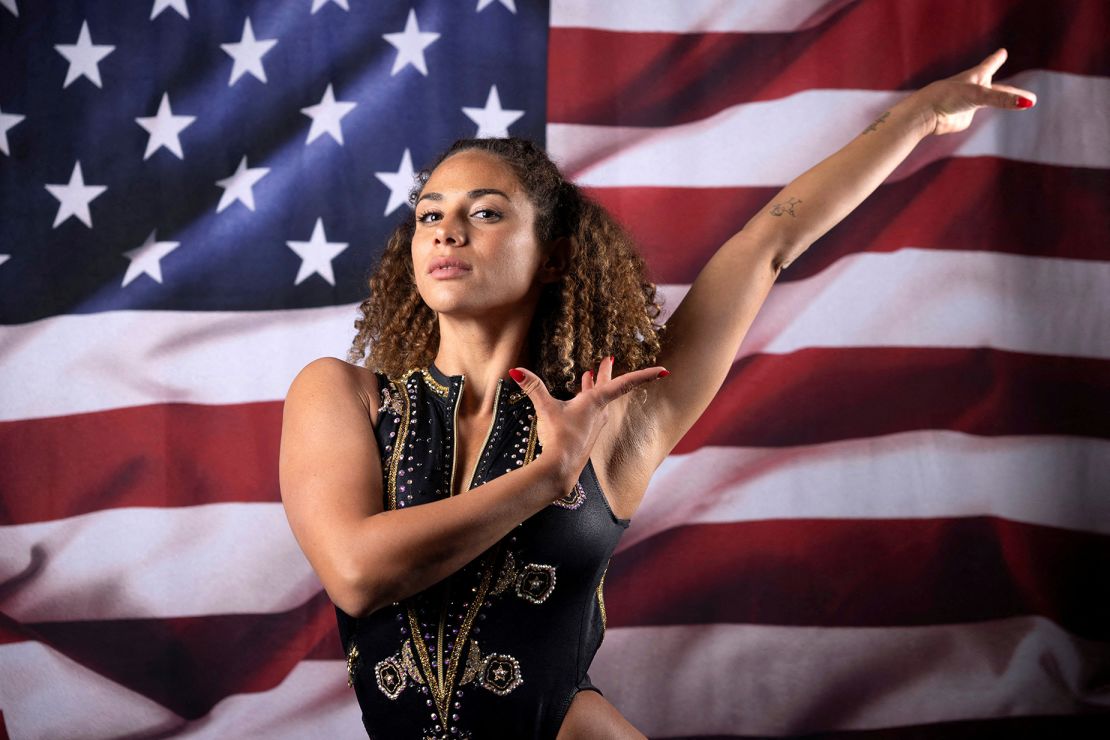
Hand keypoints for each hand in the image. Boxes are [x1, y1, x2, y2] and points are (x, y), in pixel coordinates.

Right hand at [509, 357, 667, 493]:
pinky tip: (576, 402)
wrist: (561, 469)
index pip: (625, 383)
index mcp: (596, 402)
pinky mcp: (585, 434)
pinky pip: (589, 411)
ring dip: (594, 385)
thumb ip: (532, 387)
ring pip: (597, 399)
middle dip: (607, 372)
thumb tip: (515, 370)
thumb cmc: (559, 438)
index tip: (664, 371)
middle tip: (609, 359)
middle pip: (608, 387)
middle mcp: (599, 412)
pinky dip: (585, 400)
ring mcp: (594, 424)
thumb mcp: (545, 409)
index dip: (645, 375)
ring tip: (589, 375)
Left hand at [914, 48, 1035, 135]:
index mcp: (976, 76)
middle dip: (1009, 91)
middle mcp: (973, 88)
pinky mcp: (963, 117)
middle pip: (997, 89)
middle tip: (1027, 96)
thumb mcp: (979, 95)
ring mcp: (968, 103)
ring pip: (989, 101)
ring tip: (1014, 102)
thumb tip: (1028, 103)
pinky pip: (974, 115)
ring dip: (1001, 101)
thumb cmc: (949, 97)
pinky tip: (974, 112)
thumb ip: (1002, 100)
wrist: (926, 114)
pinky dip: (978, 115)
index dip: (996, 59)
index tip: (1002, 52)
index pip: (990, 65)